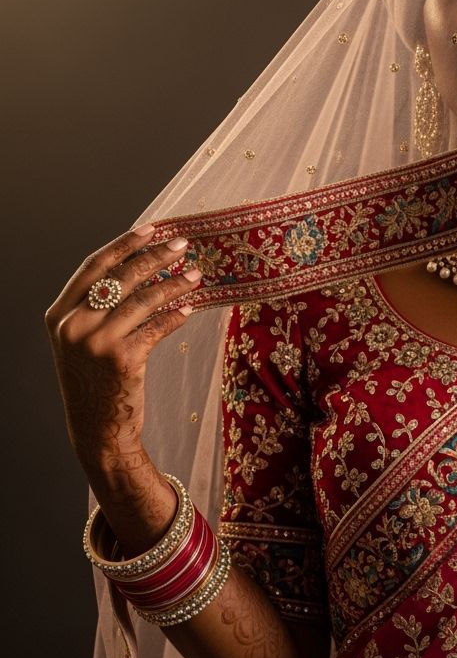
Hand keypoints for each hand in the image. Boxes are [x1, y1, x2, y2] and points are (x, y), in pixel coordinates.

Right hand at [44, 225, 199, 466]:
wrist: (96, 429)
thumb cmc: (96, 380)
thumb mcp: (84, 340)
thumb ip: (100, 307)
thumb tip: (142, 266)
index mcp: (59, 314)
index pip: (93, 266)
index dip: (124, 244)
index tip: (152, 228)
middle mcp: (72, 325)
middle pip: (120, 277)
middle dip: (154, 256)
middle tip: (183, 245)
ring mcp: (96, 342)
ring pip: (143, 299)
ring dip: (174, 284)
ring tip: (196, 275)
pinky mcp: (122, 359)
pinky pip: (157, 327)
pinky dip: (175, 316)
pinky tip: (189, 310)